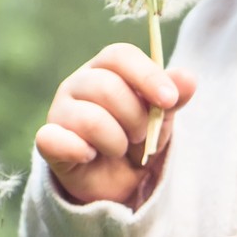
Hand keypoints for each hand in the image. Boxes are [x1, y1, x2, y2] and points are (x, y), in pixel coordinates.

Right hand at [34, 42, 196, 206]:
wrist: (116, 181)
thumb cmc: (137, 138)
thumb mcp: (161, 116)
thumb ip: (174, 95)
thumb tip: (188, 77)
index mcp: (104, 69)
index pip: (119, 55)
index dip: (147, 75)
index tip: (169, 101)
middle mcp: (77, 84)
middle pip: (106, 86)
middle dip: (134, 117)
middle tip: (139, 135)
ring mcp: (59, 112)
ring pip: (90, 118)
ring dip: (115, 141)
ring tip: (118, 150)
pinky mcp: (48, 142)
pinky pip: (52, 139)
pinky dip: (78, 149)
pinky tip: (90, 156)